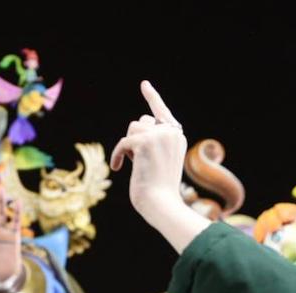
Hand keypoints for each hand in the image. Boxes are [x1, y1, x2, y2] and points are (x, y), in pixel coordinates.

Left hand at [110, 81, 187, 221]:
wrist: (162, 204)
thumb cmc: (158, 189)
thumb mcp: (156, 161)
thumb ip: (150, 142)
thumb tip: (136, 126)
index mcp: (177, 136)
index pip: (161, 112)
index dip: (152, 97)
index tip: (144, 84)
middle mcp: (171, 132)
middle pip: (141, 122)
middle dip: (135, 139)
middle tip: (140, 162)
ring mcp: (160, 135)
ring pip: (132, 128)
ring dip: (129, 146)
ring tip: (136, 165)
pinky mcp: (145, 141)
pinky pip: (123, 142)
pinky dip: (118, 155)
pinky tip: (118, 168)